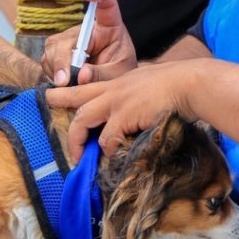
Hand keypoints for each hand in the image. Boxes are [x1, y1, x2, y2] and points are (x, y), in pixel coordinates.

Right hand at [41, 0, 137, 86]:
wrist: (110, 82)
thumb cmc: (119, 72)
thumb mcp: (117, 74)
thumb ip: (102, 75)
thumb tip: (81, 74)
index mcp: (109, 26)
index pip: (106, 5)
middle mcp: (87, 28)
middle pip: (69, 37)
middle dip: (63, 60)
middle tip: (64, 81)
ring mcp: (70, 37)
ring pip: (53, 48)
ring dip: (57, 68)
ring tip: (69, 84)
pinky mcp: (57, 49)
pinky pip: (47, 59)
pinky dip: (52, 73)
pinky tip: (63, 81)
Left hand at [47, 59, 200, 158]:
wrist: (190, 84)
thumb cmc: (178, 84)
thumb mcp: (151, 82)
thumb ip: (138, 94)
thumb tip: (138, 111)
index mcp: (120, 82)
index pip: (91, 85)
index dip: (74, 91)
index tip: (60, 94)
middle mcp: (114, 89)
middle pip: (78, 98)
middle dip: (61, 101)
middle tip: (48, 104)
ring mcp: (116, 102)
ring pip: (83, 120)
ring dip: (78, 140)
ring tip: (77, 156)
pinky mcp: (123, 116)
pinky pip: (106, 138)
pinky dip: (107, 149)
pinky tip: (112, 155)